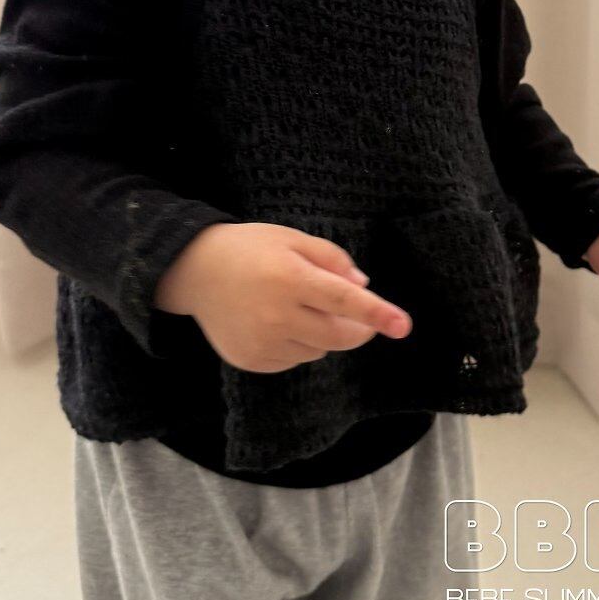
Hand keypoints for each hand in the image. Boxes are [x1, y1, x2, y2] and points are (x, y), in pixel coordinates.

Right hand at [155, 221, 412, 372]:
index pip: (344, 300)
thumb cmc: (251, 249)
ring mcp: (263, 342)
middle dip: (359, 328)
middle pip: (339, 336)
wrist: (195, 271)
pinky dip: (300, 345)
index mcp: (290, 279)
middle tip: (360, 315)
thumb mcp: (293, 239)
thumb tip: (363, 285)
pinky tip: (279, 322)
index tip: (403, 326)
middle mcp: (276, 315)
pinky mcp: (252, 360)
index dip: (377, 313)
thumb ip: (333, 259)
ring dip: (324, 334)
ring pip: (319, 350)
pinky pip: (295, 359)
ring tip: (299, 306)